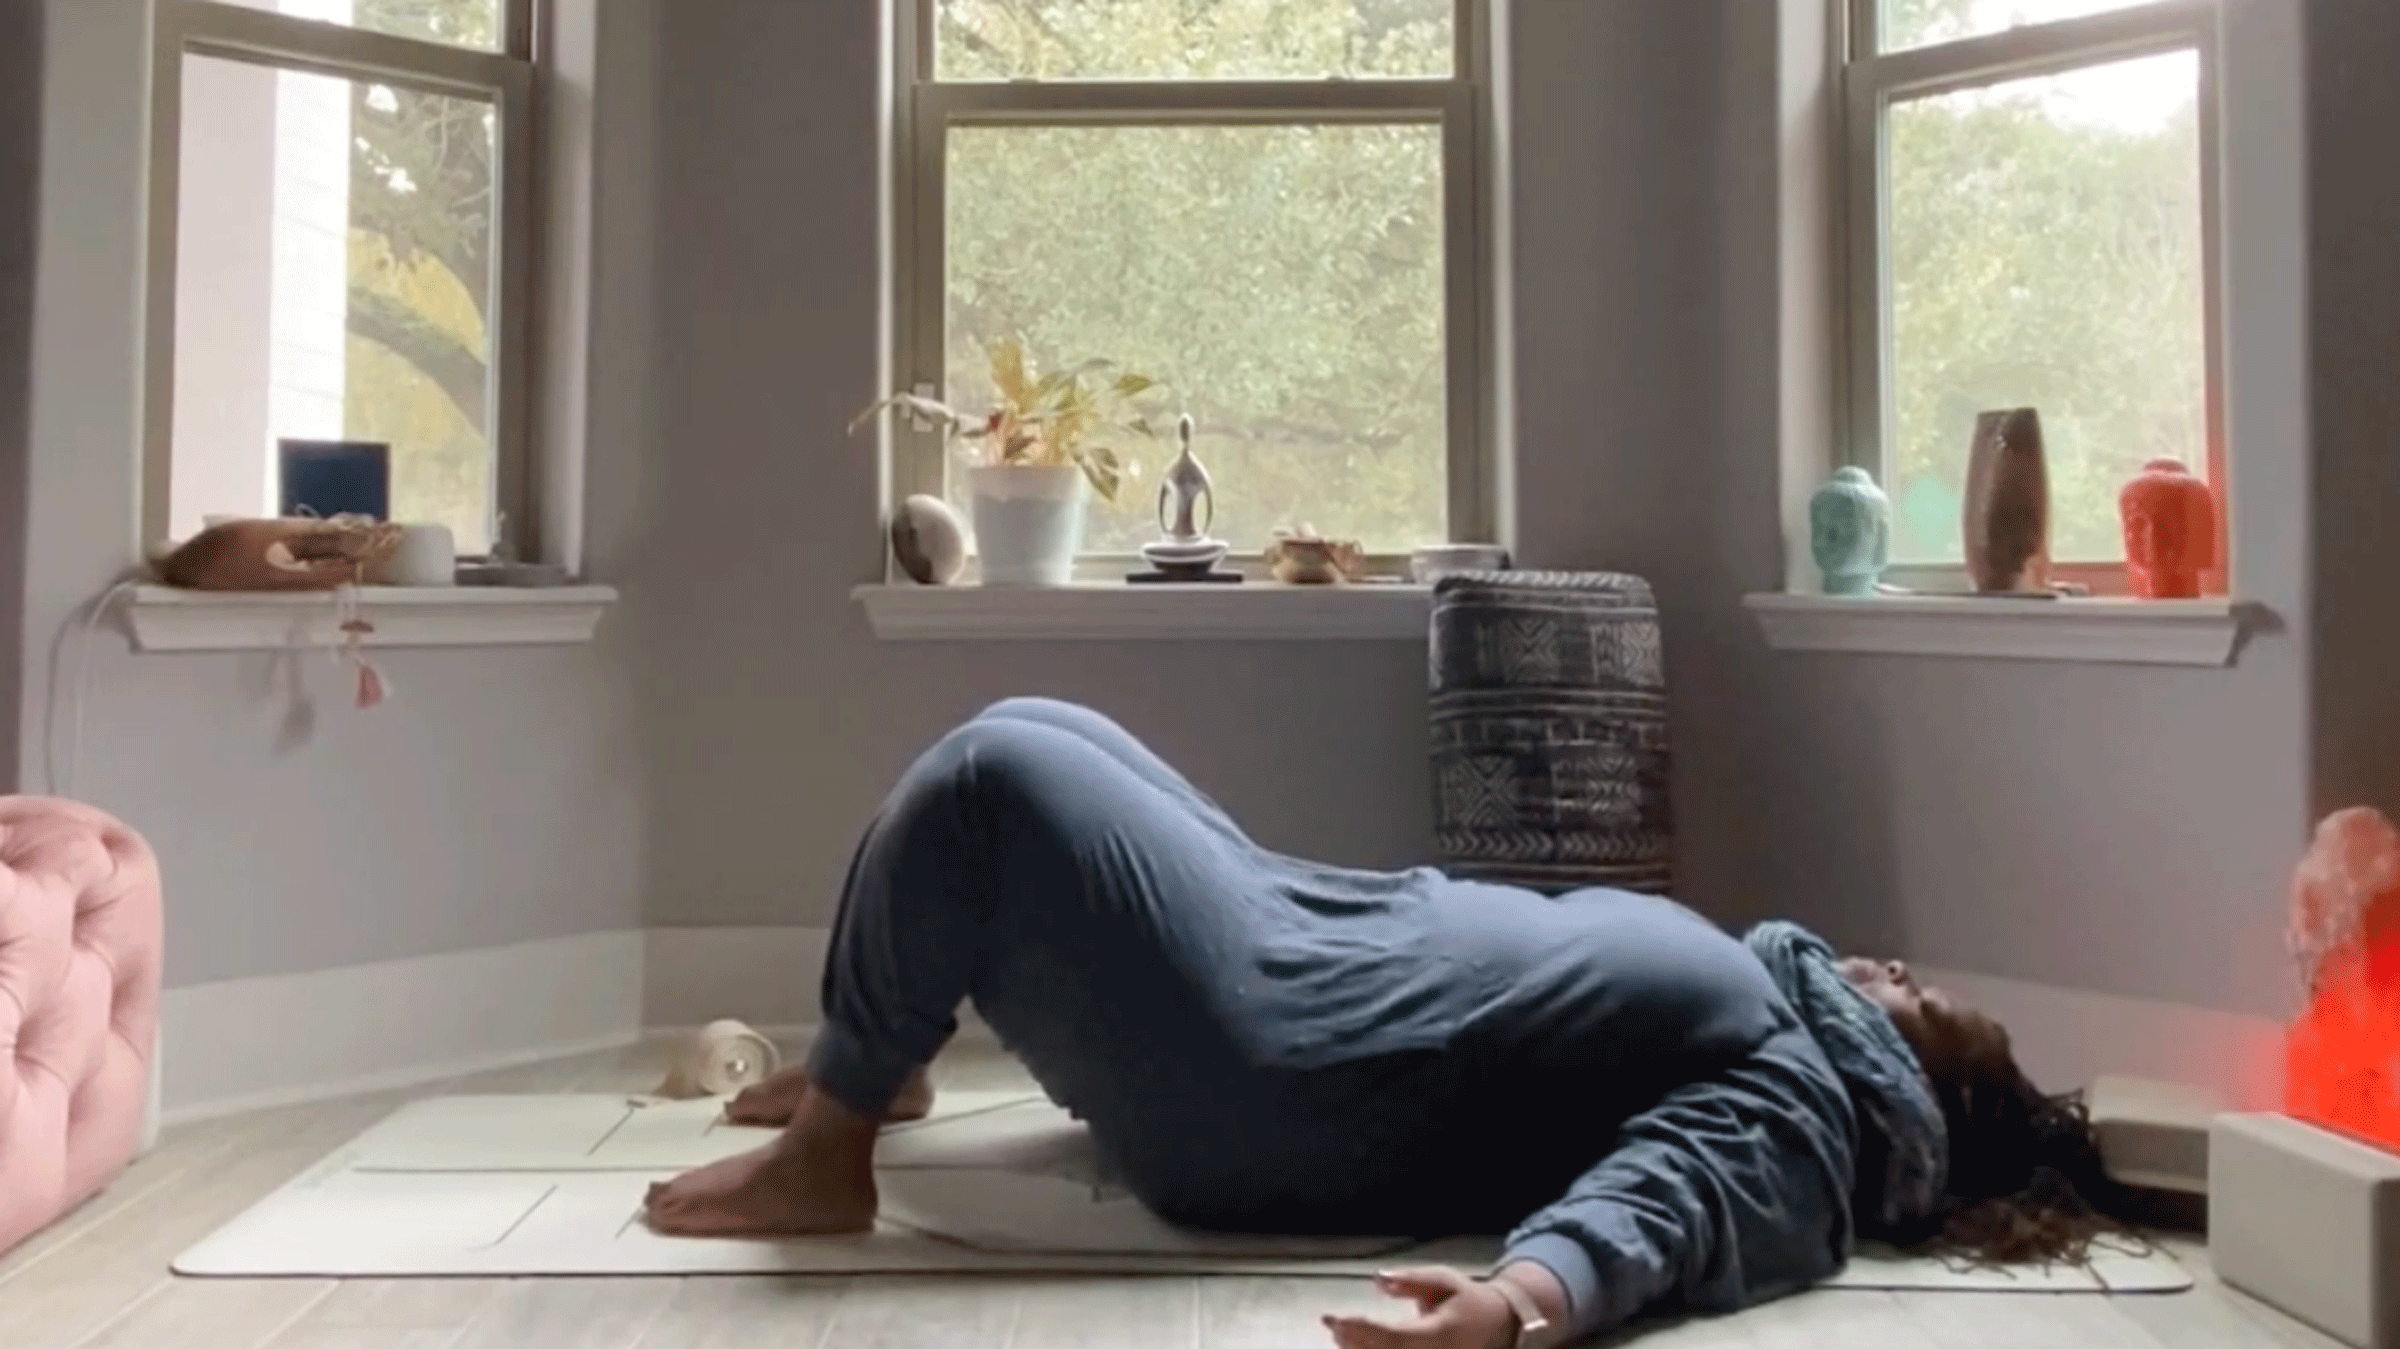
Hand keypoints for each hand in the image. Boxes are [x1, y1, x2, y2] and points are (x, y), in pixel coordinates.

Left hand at [1322, 1267, 1518, 1348]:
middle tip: (1333, 1324)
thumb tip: (1378, 1279)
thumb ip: (1411, 1280)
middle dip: (1353, 1343)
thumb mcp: (1443, 1280)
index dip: (1360, 1330)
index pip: (1392, 1337)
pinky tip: (1355, 1345)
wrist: (1499, 1327)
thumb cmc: (1467, 1300)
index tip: (1333, 1317)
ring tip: (1340, 1334)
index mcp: (1439, 1333)